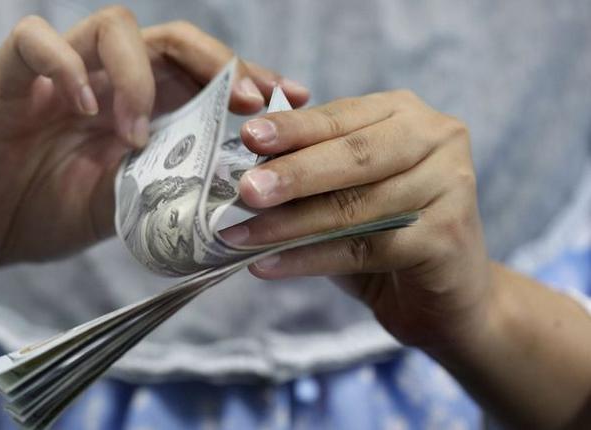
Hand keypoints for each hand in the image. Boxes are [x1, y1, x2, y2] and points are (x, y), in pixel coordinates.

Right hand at [0, 9, 309, 275]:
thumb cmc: (45, 214)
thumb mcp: (125, 206)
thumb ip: (169, 186)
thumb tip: (237, 187)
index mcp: (136, 106)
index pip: (200, 71)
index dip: (246, 76)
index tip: (291, 95)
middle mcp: (105, 81)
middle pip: (170, 36)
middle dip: (217, 61)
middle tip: (246, 101)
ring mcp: (58, 74)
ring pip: (112, 25)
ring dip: (140, 76)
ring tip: (137, 134)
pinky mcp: (9, 79)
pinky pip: (36, 41)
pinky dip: (66, 66)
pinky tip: (85, 111)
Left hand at [226, 89, 489, 348]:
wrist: (447, 296)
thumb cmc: (385, 231)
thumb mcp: (346, 190)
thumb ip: (308, 172)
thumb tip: (244, 173)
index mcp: (405, 114)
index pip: (340, 117)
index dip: (293, 128)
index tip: (247, 136)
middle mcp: (436, 138)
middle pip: (354, 155)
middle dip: (293, 174)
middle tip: (245, 189)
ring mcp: (450, 185)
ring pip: (355, 206)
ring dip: (290, 224)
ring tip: (241, 236)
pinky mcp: (447, 236)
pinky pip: (364, 248)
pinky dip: (310, 258)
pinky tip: (268, 265)